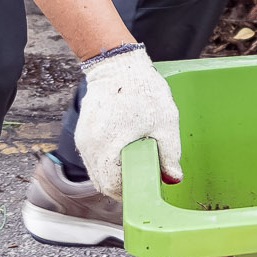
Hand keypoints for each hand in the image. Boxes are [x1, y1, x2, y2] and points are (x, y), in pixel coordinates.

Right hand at [75, 46, 181, 199]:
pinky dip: (107, 161)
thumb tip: (173, 179)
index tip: (144, 189)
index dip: (129, 192)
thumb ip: (169, 153)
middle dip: (121, 185)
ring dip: (113, 174)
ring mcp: (83, 139)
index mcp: (107, 146)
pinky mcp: (83, 132)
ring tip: (135, 165)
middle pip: (101, 181)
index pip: (111, 185)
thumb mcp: (165, 122)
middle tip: (142, 180)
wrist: (118, 64)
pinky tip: (123, 153)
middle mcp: (89, 146)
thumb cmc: (143, 90)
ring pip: (96, 171)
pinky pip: (93, 157)